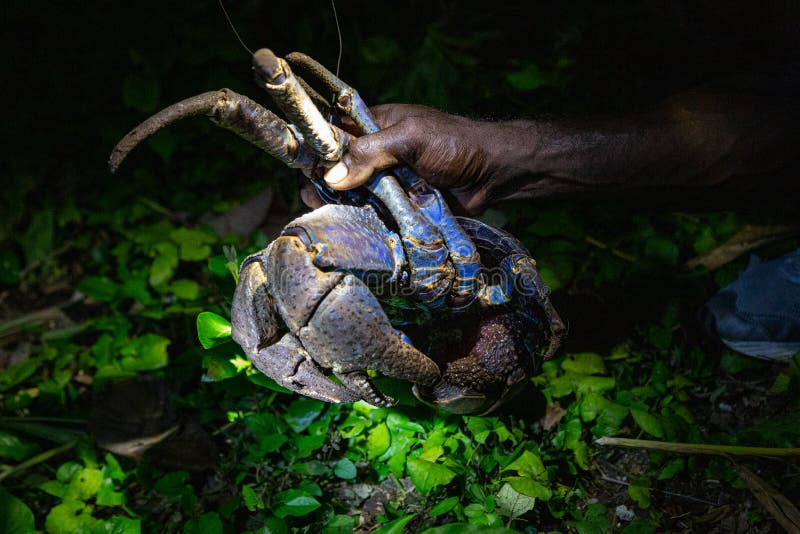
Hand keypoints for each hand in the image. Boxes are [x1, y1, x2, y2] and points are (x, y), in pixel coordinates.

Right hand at [304, 104, 518, 214]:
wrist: (494, 173)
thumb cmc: (454, 144)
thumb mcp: (409, 139)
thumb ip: (370, 153)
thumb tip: (332, 178)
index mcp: (376, 126)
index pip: (335, 134)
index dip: (317, 150)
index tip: (304, 169)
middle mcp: (378, 153)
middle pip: (340, 169)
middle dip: (325, 184)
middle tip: (314, 200)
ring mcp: (389, 181)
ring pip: (355, 195)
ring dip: (342, 206)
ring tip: (328, 218)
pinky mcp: (400, 206)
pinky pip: (376, 214)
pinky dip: (364, 222)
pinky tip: (350, 231)